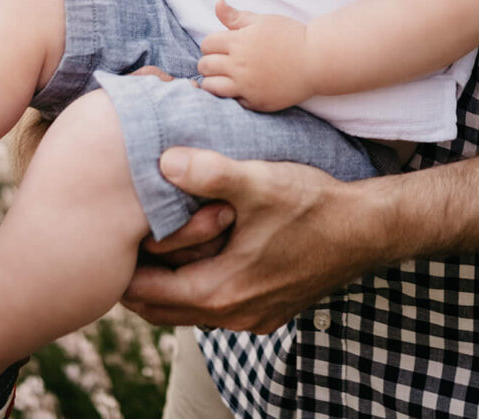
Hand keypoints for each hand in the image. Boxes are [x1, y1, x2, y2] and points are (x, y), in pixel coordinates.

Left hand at [122, 148, 380, 332]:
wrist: (368, 229)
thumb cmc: (314, 205)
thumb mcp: (259, 182)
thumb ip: (209, 171)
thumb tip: (162, 160)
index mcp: (221, 291)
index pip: (146, 295)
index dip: (123, 268)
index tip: (111, 237)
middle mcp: (233, 316)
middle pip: (161, 309)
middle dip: (139, 279)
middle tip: (122, 242)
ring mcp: (253, 317)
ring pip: (188, 310)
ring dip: (168, 282)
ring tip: (154, 244)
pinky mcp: (268, 309)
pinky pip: (215, 306)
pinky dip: (197, 284)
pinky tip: (198, 251)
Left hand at [198, 1, 311, 111]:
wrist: (316, 61)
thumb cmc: (290, 36)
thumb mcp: (262, 21)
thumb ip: (236, 16)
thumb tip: (217, 3)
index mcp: (239, 42)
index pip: (207, 45)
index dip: (212, 45)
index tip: (221, 47)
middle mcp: (239, 65)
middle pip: (205, 66)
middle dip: (209, 62)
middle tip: (220, 62)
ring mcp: (246, 86)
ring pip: (211, 87)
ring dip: (212, 81)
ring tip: (223, 78)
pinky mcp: (256, 102)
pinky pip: (231, 101)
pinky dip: (231, 95)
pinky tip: (240, 88)